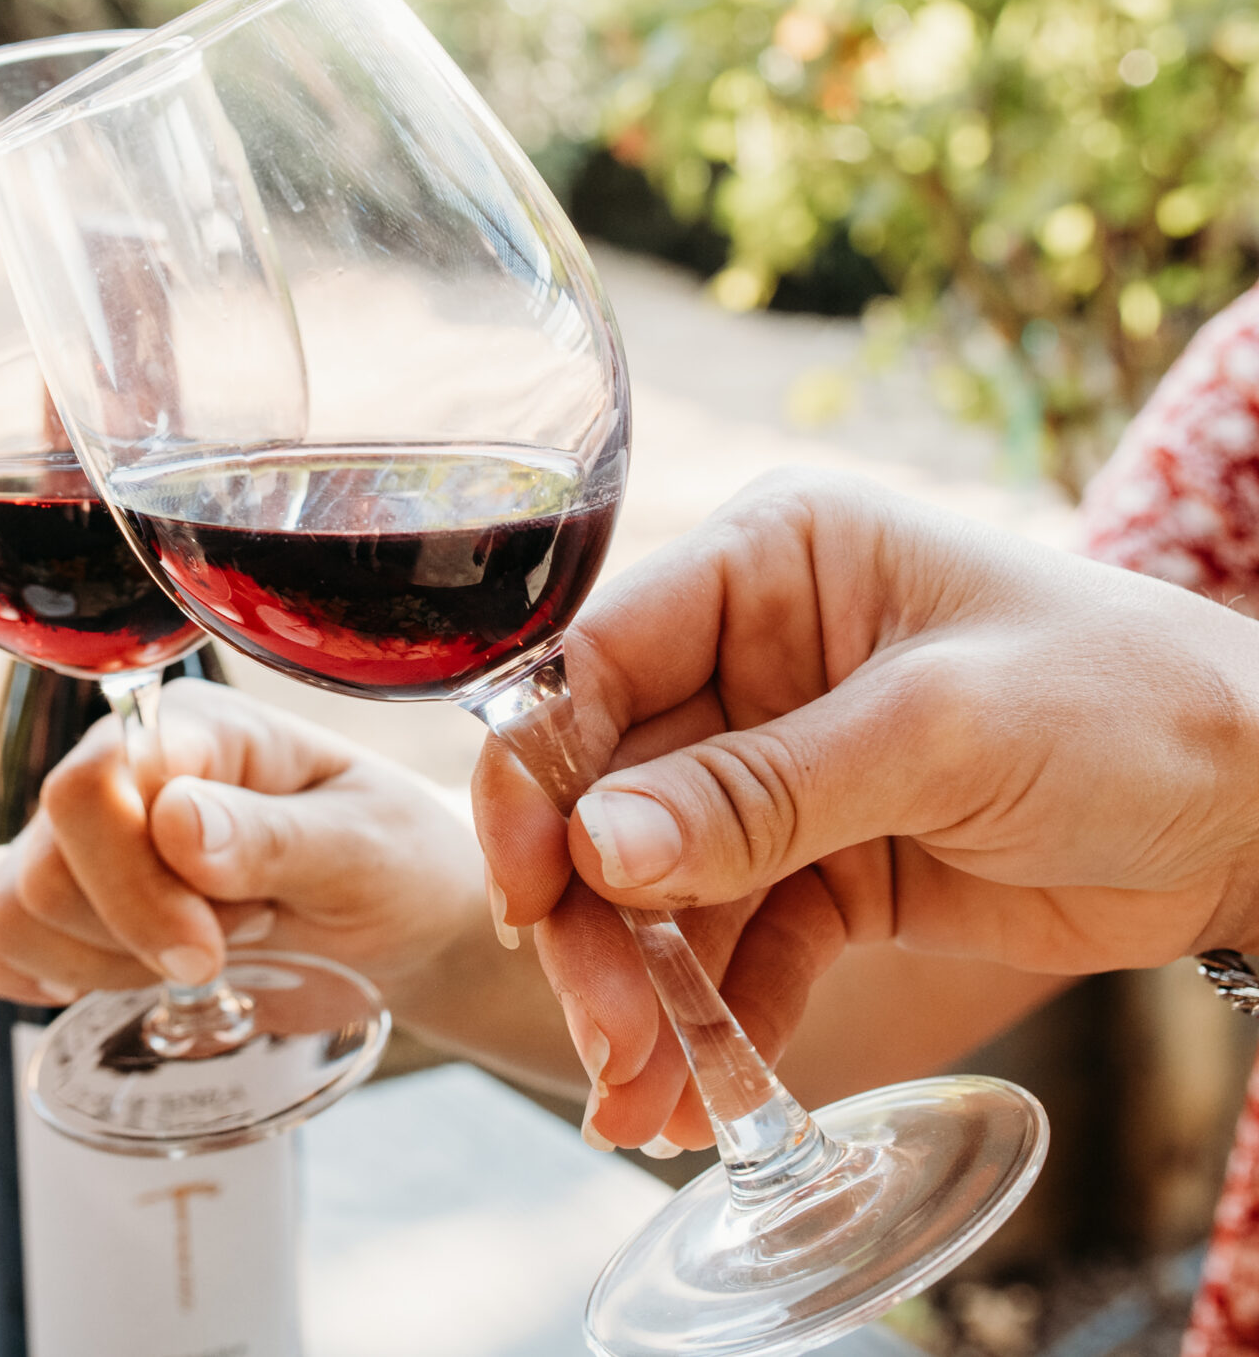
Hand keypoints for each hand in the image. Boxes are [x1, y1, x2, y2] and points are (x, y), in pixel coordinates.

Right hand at [0, 679, 492, 1017]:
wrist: (399, 915)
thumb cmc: (393, 863)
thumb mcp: (367, 849)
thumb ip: (276, 837)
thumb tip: (174, 821)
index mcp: (191, 733)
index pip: (88, 787)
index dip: (132, 888)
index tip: (212, 951)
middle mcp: (116, 774)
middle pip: (36, 870)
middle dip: (130, 939)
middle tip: (235, 940)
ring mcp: (77, 839)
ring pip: (1, 915)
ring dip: (97, 968)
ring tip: (198, 957)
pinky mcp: (62, 902)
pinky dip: (25, 977)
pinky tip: (113, 980)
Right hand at [473, 467, 1258, 1146]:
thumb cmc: (1132, 703)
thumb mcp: (942, 731)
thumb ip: (764, 793)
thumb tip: (600, 852)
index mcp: (767, 564)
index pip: (597, 661)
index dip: (542, 776)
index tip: (530, 891)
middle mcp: (751, 659)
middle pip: (610, 791)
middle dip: (595, 918)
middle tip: (603, 1030)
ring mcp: (780, 770)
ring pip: (659, 886)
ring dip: (641, 992)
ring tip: (635, 1095)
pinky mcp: (820, 867)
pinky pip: (735, 947)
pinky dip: (712, 1023)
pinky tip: (688, 1098)